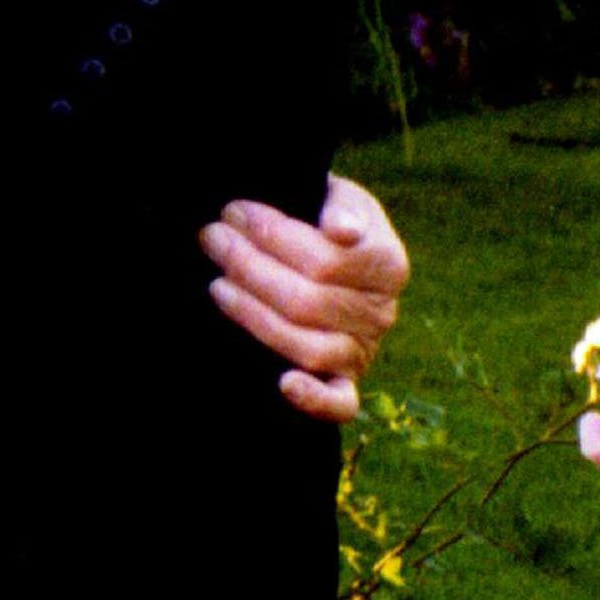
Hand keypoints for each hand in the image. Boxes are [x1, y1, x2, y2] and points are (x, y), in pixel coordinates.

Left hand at [200, 172, 408, 424]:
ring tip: (217, 286)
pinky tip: (283, 384)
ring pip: (307, 346)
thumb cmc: (328, 219)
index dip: (273, 235)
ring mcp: (363, 351)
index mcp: (388, 265)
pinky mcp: (345, 382)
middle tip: (211, 239)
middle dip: (249, 267)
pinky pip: (339, 404)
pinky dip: (314, 400)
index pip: (324, 259)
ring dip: (254, 317)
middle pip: (306, 301)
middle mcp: (381, 313)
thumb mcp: (341, 196)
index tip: (233, 213)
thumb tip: (341, 230)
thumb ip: (342, 206)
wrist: (334, 253)